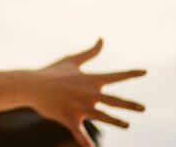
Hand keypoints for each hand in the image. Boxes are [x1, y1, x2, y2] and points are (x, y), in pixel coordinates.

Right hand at [26, 39, 145, 146]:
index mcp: (89, 79)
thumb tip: (102, 39)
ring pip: (101, 116)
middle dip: (129, 104)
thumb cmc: (51, 72)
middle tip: (143, 108)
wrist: (30, 85)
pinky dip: (86, 142)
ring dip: (114, 121)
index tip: (145, 72)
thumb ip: (90, 53)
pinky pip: (79, 132)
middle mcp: (87, 93)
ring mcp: (78, 106)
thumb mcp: (71, 61)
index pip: (114, 76)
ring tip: (126, 125)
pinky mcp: (68, 118)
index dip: (130, 73)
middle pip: (112, 99)